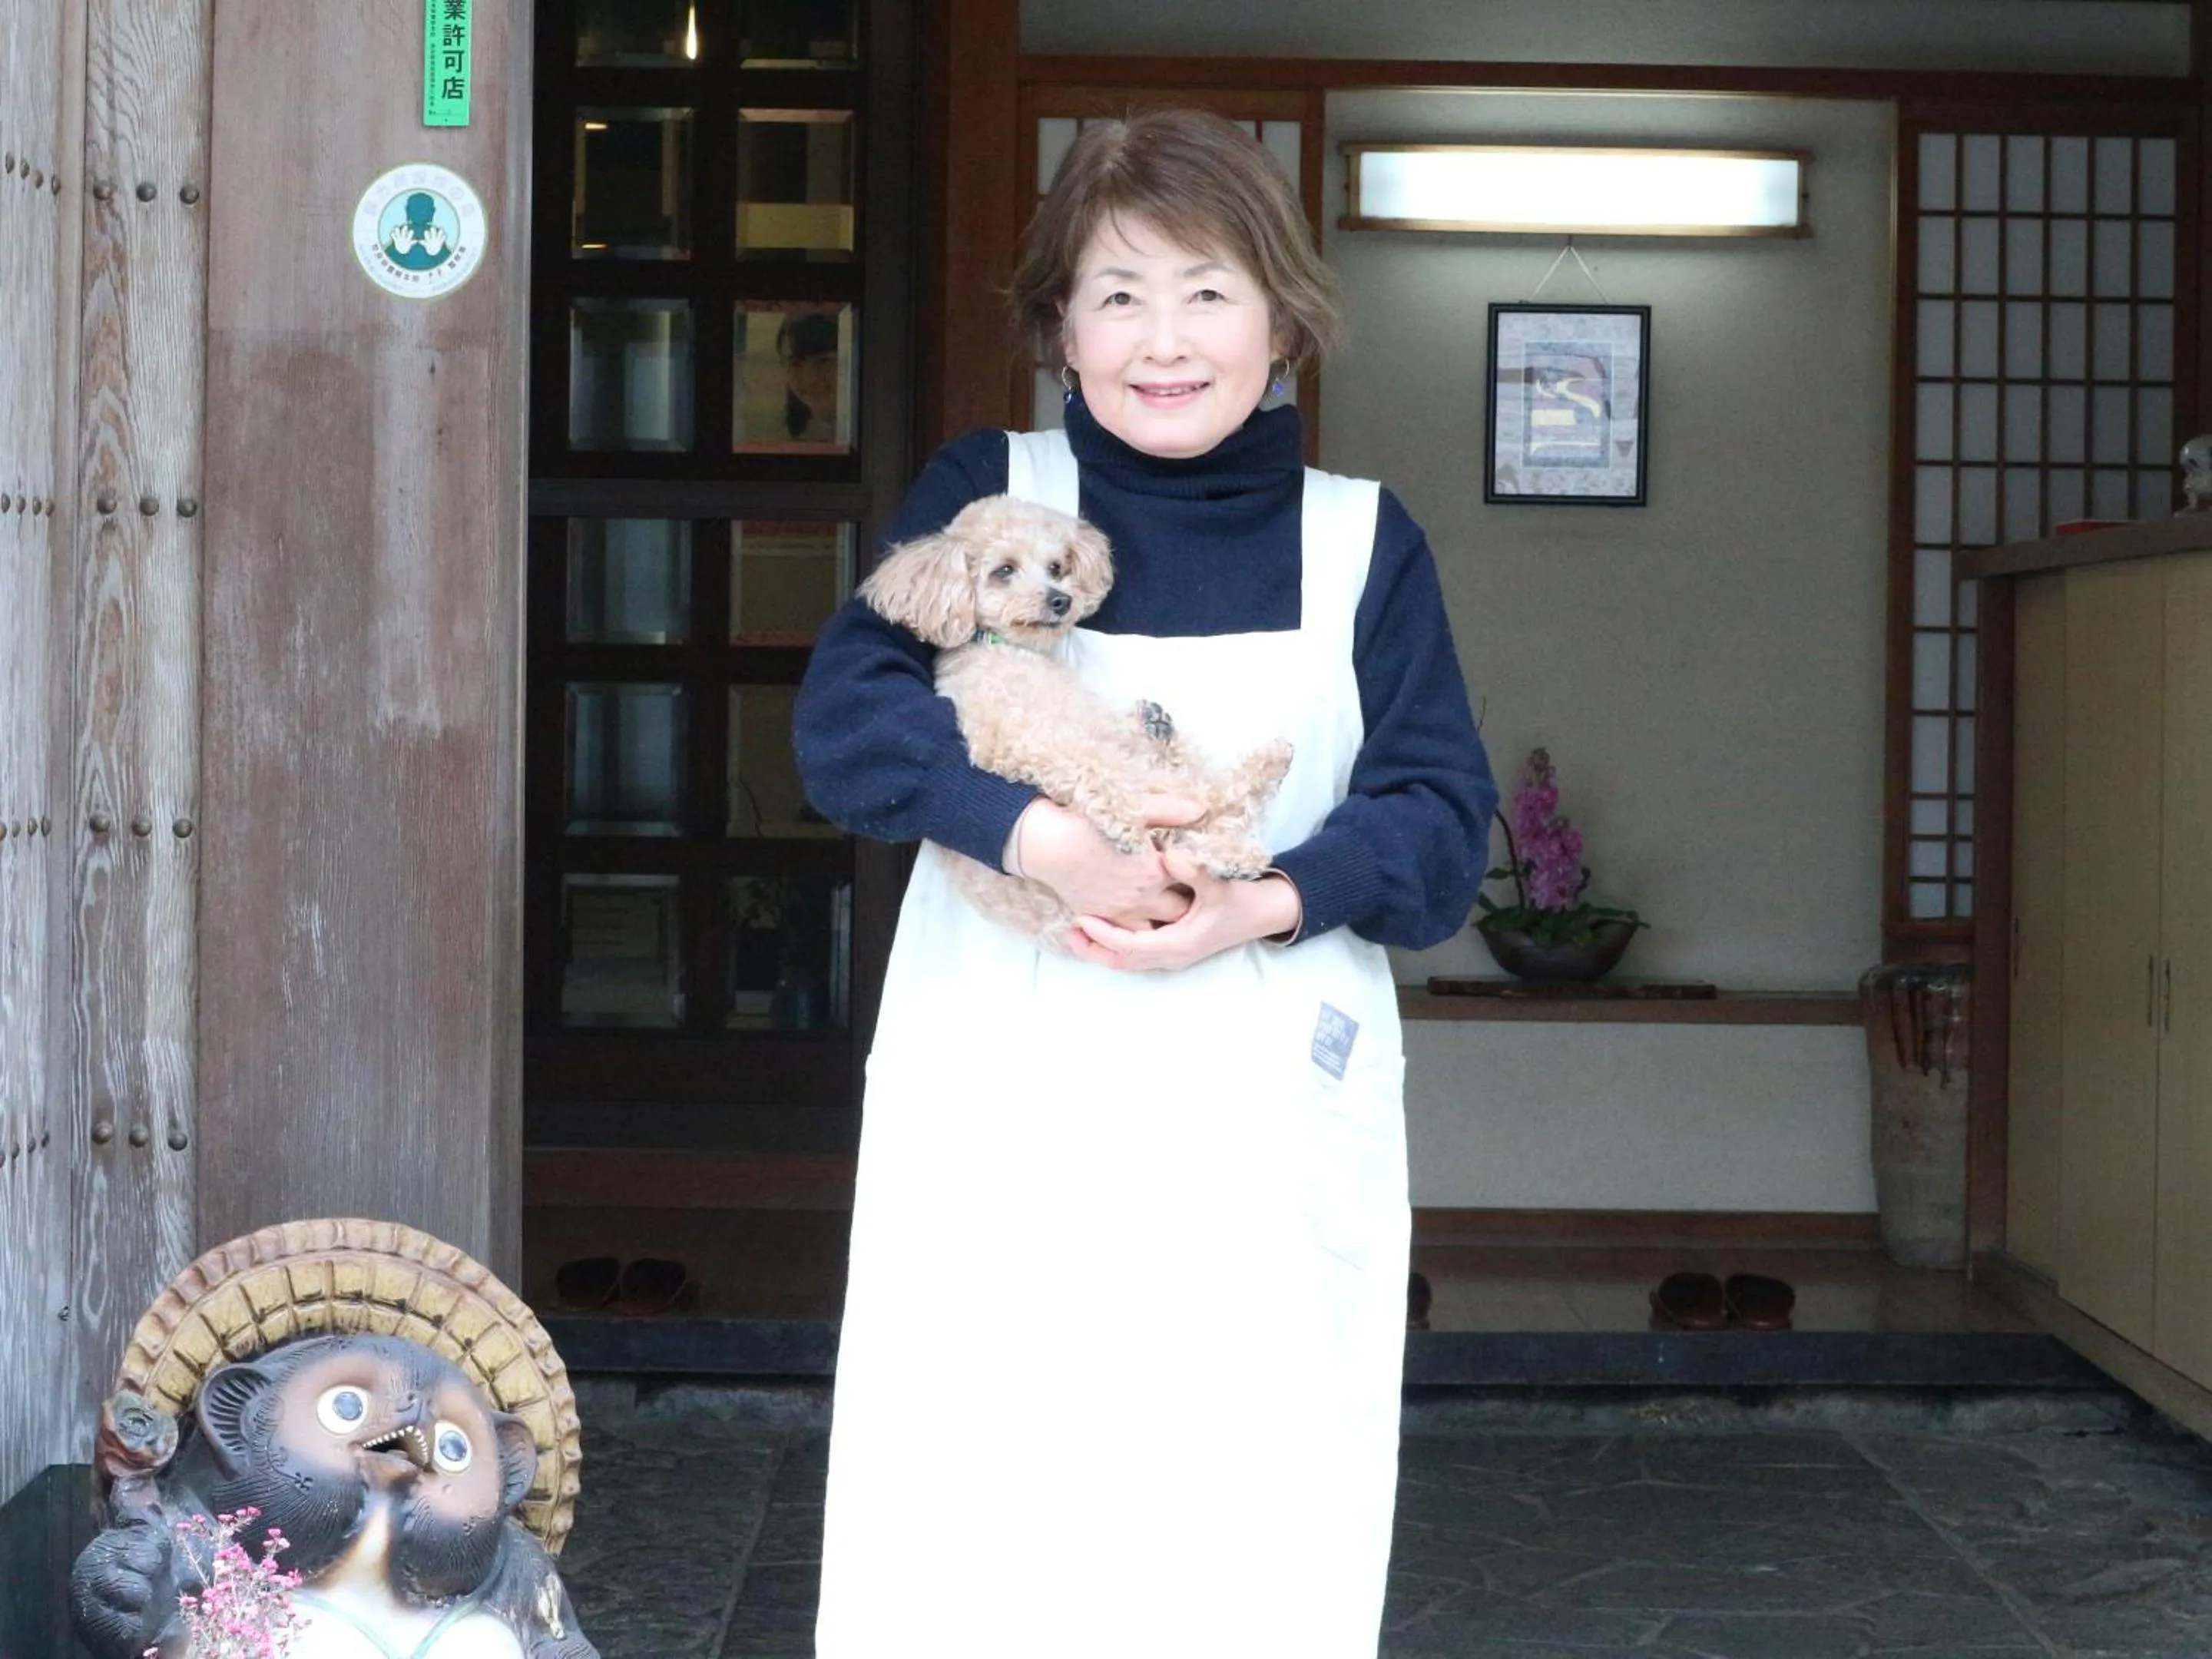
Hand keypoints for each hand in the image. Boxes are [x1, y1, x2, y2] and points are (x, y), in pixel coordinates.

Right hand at [1013, 797, 1203, 928]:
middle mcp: (1143, 898)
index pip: (1192, 881)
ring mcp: (1121, 912)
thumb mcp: (1134, 810)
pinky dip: (1135, 929)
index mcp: (1156, 871)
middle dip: (1187, 903)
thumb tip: (1201, 809)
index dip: (1199, 875)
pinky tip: (1138, 914)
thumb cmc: (1090, 824)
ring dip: (1162, 921)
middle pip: (1179, 912)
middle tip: (1190, 890)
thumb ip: (1170, 810)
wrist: (1049, 844)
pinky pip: (1126, 934)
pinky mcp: (1102, 917)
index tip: (1201, 869)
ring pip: (1155, 929)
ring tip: (1165, 907)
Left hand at [1064, 849, 1300, 971]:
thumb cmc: (1244, 898)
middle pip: (1123, 960)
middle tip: (1068, 931)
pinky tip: (1105, 930)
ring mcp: (1175, 953)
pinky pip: (1139, 953)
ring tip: (1076, 932)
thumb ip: (1195, 871)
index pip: (1131, 946)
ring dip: (1103, 948)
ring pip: (1130, 959)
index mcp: (1180, 943)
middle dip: (1094, 948)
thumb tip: (1170, 858)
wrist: (1268, 912)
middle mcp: (1174, 954)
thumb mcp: (1220, 883)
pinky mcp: (1177, 946)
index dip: (1104, 934)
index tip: (1081, 918)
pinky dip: (1118, 945)